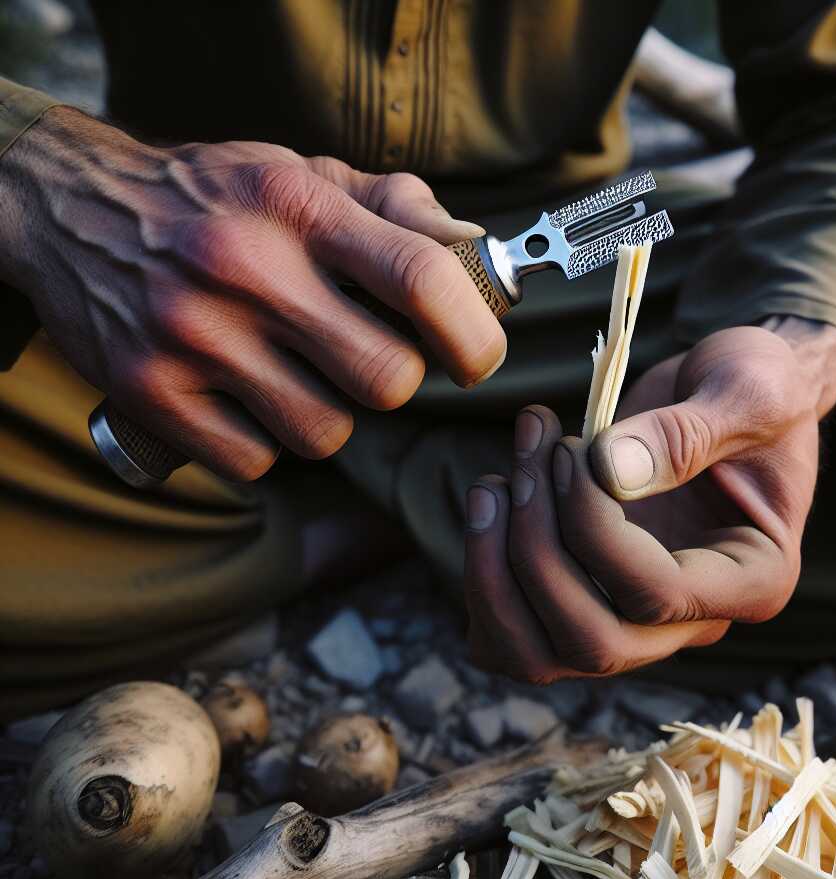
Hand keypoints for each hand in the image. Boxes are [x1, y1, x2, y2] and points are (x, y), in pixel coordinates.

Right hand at [0, 107, 504, 478]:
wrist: (71, 210)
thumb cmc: (214, 198)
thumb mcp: (300, 174)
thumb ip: (394, 206)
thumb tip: (475, 248)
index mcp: (299, 208)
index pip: (422, 279)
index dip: (474, 335)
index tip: (477, 357)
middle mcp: (247, 269)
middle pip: (386, 379)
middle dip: (397, 382)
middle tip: (374, 363)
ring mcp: (194, 336)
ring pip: (325, 432)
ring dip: (329, 415)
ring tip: (296, 375)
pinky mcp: (151, 392)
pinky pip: (257, 460)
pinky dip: (265, 444)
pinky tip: (245, 402)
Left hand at [464, 324, 835, 682]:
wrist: (725, 392)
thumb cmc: (751, 386)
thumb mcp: (746, 388)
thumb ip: (687, 432)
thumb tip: (607, 472)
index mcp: (751, 580)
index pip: (655, 595)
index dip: (592, 526)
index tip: (570, 449)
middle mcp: (691, 621)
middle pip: (592, 644)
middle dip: (535, 553)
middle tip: (526, 461)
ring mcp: (632, 620)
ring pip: (539, 657)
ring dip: (495, 574)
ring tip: (493, 485)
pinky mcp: (584, 600)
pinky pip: (512, 636)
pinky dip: (482, 581)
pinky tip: (492, 505)